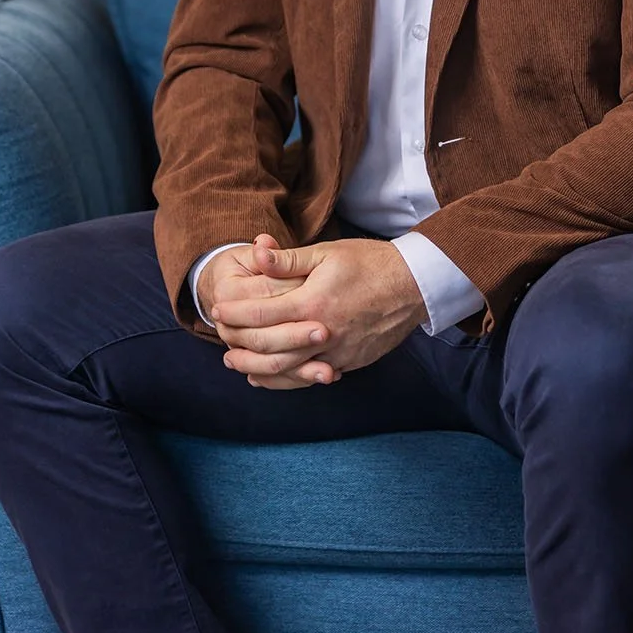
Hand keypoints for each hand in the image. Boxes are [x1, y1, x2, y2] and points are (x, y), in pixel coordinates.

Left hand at [211, 237, 426, 390]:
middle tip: (219, 337)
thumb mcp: (327, 252)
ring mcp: (336, 352)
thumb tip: (257, 252)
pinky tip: (269, 377)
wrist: (414, 285)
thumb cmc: (370, 263)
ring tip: (235, 363)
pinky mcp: (349, 362)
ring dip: (256, 368)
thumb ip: (289, 259)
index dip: (235, 312)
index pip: (261, 313)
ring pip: (286, 370)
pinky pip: (309, 377)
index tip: (217, 309)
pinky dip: (285, 379)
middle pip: (268, 348)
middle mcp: (321, 333)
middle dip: (238, 343)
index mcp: (312, 303)